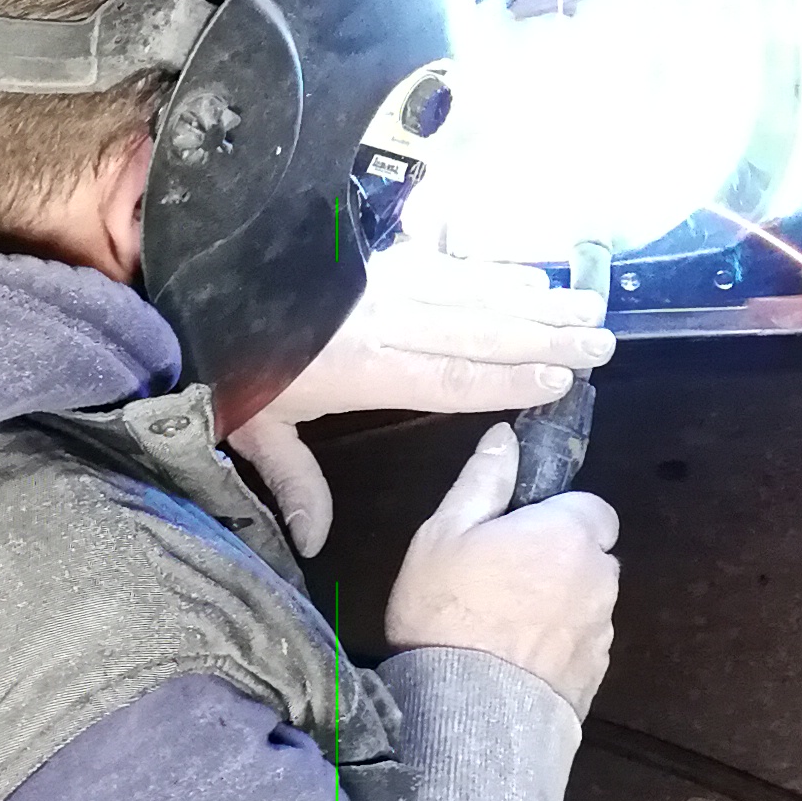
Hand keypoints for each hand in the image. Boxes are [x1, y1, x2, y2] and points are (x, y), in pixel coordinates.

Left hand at [226, 253, 613, 556]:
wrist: (201, 283)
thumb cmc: (229, 362)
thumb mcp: (254, 429)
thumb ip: (294, 481)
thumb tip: (316, 541)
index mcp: (358, 367)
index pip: (445, 377)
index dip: (504, 380)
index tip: (558, 380)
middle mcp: (383, 318)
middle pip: (476, 329)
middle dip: (543, 335)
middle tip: (600, 340)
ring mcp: (383, 282)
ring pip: (472, 291)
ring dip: (534, 299)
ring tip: (587, 306)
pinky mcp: (379, 259)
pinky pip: (448, 262)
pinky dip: (495, 269)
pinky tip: (531, 275)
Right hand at [383, 421, 619, 716]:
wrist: (466, 716)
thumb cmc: (448, 612)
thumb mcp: (443, 534)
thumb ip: (483, 480)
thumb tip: (506, 436)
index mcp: (570, 534)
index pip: (593, 507)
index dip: (559, 515)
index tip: (519, 531)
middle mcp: (600, 579)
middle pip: (592, 555)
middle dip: (561, 560)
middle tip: (503, 577)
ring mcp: (601, 632)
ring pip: (588, 601)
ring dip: (562, 603)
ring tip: (506, 625)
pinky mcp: (596, 677)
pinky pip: (582, 644)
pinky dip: (559, 644)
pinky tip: (517, 659)